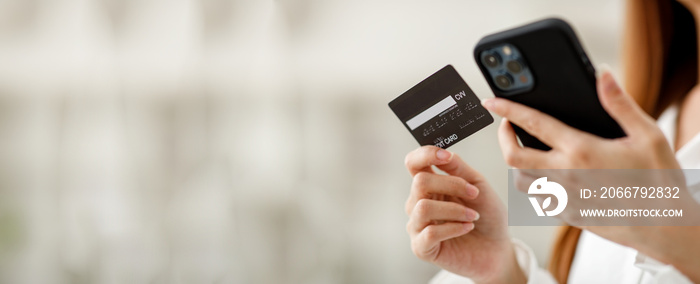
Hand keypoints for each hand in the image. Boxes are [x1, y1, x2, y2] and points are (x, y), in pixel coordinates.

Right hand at [404, 146, 524, 283]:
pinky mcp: (421, 248)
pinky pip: (429, 233)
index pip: (414, 163)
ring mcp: (417, 226)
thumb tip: (444, 153)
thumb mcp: (479, 186)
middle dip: (452, 185)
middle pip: (420, 182)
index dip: (425, 155)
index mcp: (430, 185)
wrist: (497, 249)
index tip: (446, 157)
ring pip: (423, 207)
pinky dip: (453, 228)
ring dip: (454, 210)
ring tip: (473, 216)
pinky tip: (467, 228)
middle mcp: (418, 203)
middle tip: (474, 194)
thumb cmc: (487, 217)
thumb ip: (459, 169)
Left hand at [482, 70, 699, 281]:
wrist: (666, 227)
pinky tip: (549, 175)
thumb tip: (602, 75)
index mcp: (581, 151)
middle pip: (512, 156)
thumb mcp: (647, 135)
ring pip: (521, 181)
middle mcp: (565, 175)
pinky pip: (540, 198)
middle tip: (506, 126)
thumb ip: (620, 104)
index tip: (491, 101)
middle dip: (502, 137)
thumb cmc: (659, 181)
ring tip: (526, 150)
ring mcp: (563, 199)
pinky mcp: (568, 215)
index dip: (508, 110)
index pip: (532, 125)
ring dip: (518, 163)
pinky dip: (537, 184)